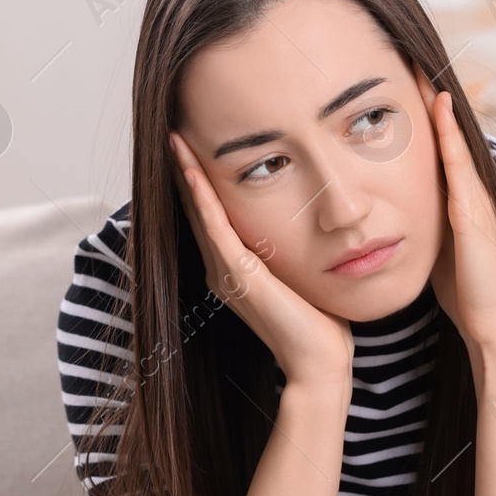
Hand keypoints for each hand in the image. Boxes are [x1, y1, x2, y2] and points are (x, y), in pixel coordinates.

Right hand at [170, 132, 353, 388]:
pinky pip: (214, 227)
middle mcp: (222, 269)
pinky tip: (192, 171)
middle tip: (176, 133)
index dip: (200, 181)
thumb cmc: (319, 325)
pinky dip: (201, 197)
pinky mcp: (238, 275)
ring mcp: (226, 272)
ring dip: (186, 174)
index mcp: (234, 270)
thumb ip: (294, 250)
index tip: (196, 147)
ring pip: (199, 212)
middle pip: (197, 209)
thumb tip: (314, 224)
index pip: (211, 215)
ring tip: (176, 141)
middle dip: (185, 170)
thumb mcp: (302, 274)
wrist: (318, 362)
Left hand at [414, 75, 495, 355]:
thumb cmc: (467, 296)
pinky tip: (437, 106)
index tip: (402, 86)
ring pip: (454, 141)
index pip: (439, 152)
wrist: (495, 329)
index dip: (424, 120)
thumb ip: (428, 229)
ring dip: (438, 105)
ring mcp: (474, 202)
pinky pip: (457, 165)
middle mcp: (471, 195)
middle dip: (431, 99)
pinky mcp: (472, 215)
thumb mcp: (441, 251)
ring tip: (421, 68)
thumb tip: (399, 218)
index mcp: (459, 204)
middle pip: (449, 137)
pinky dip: (447, 134)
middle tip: (411, 58)